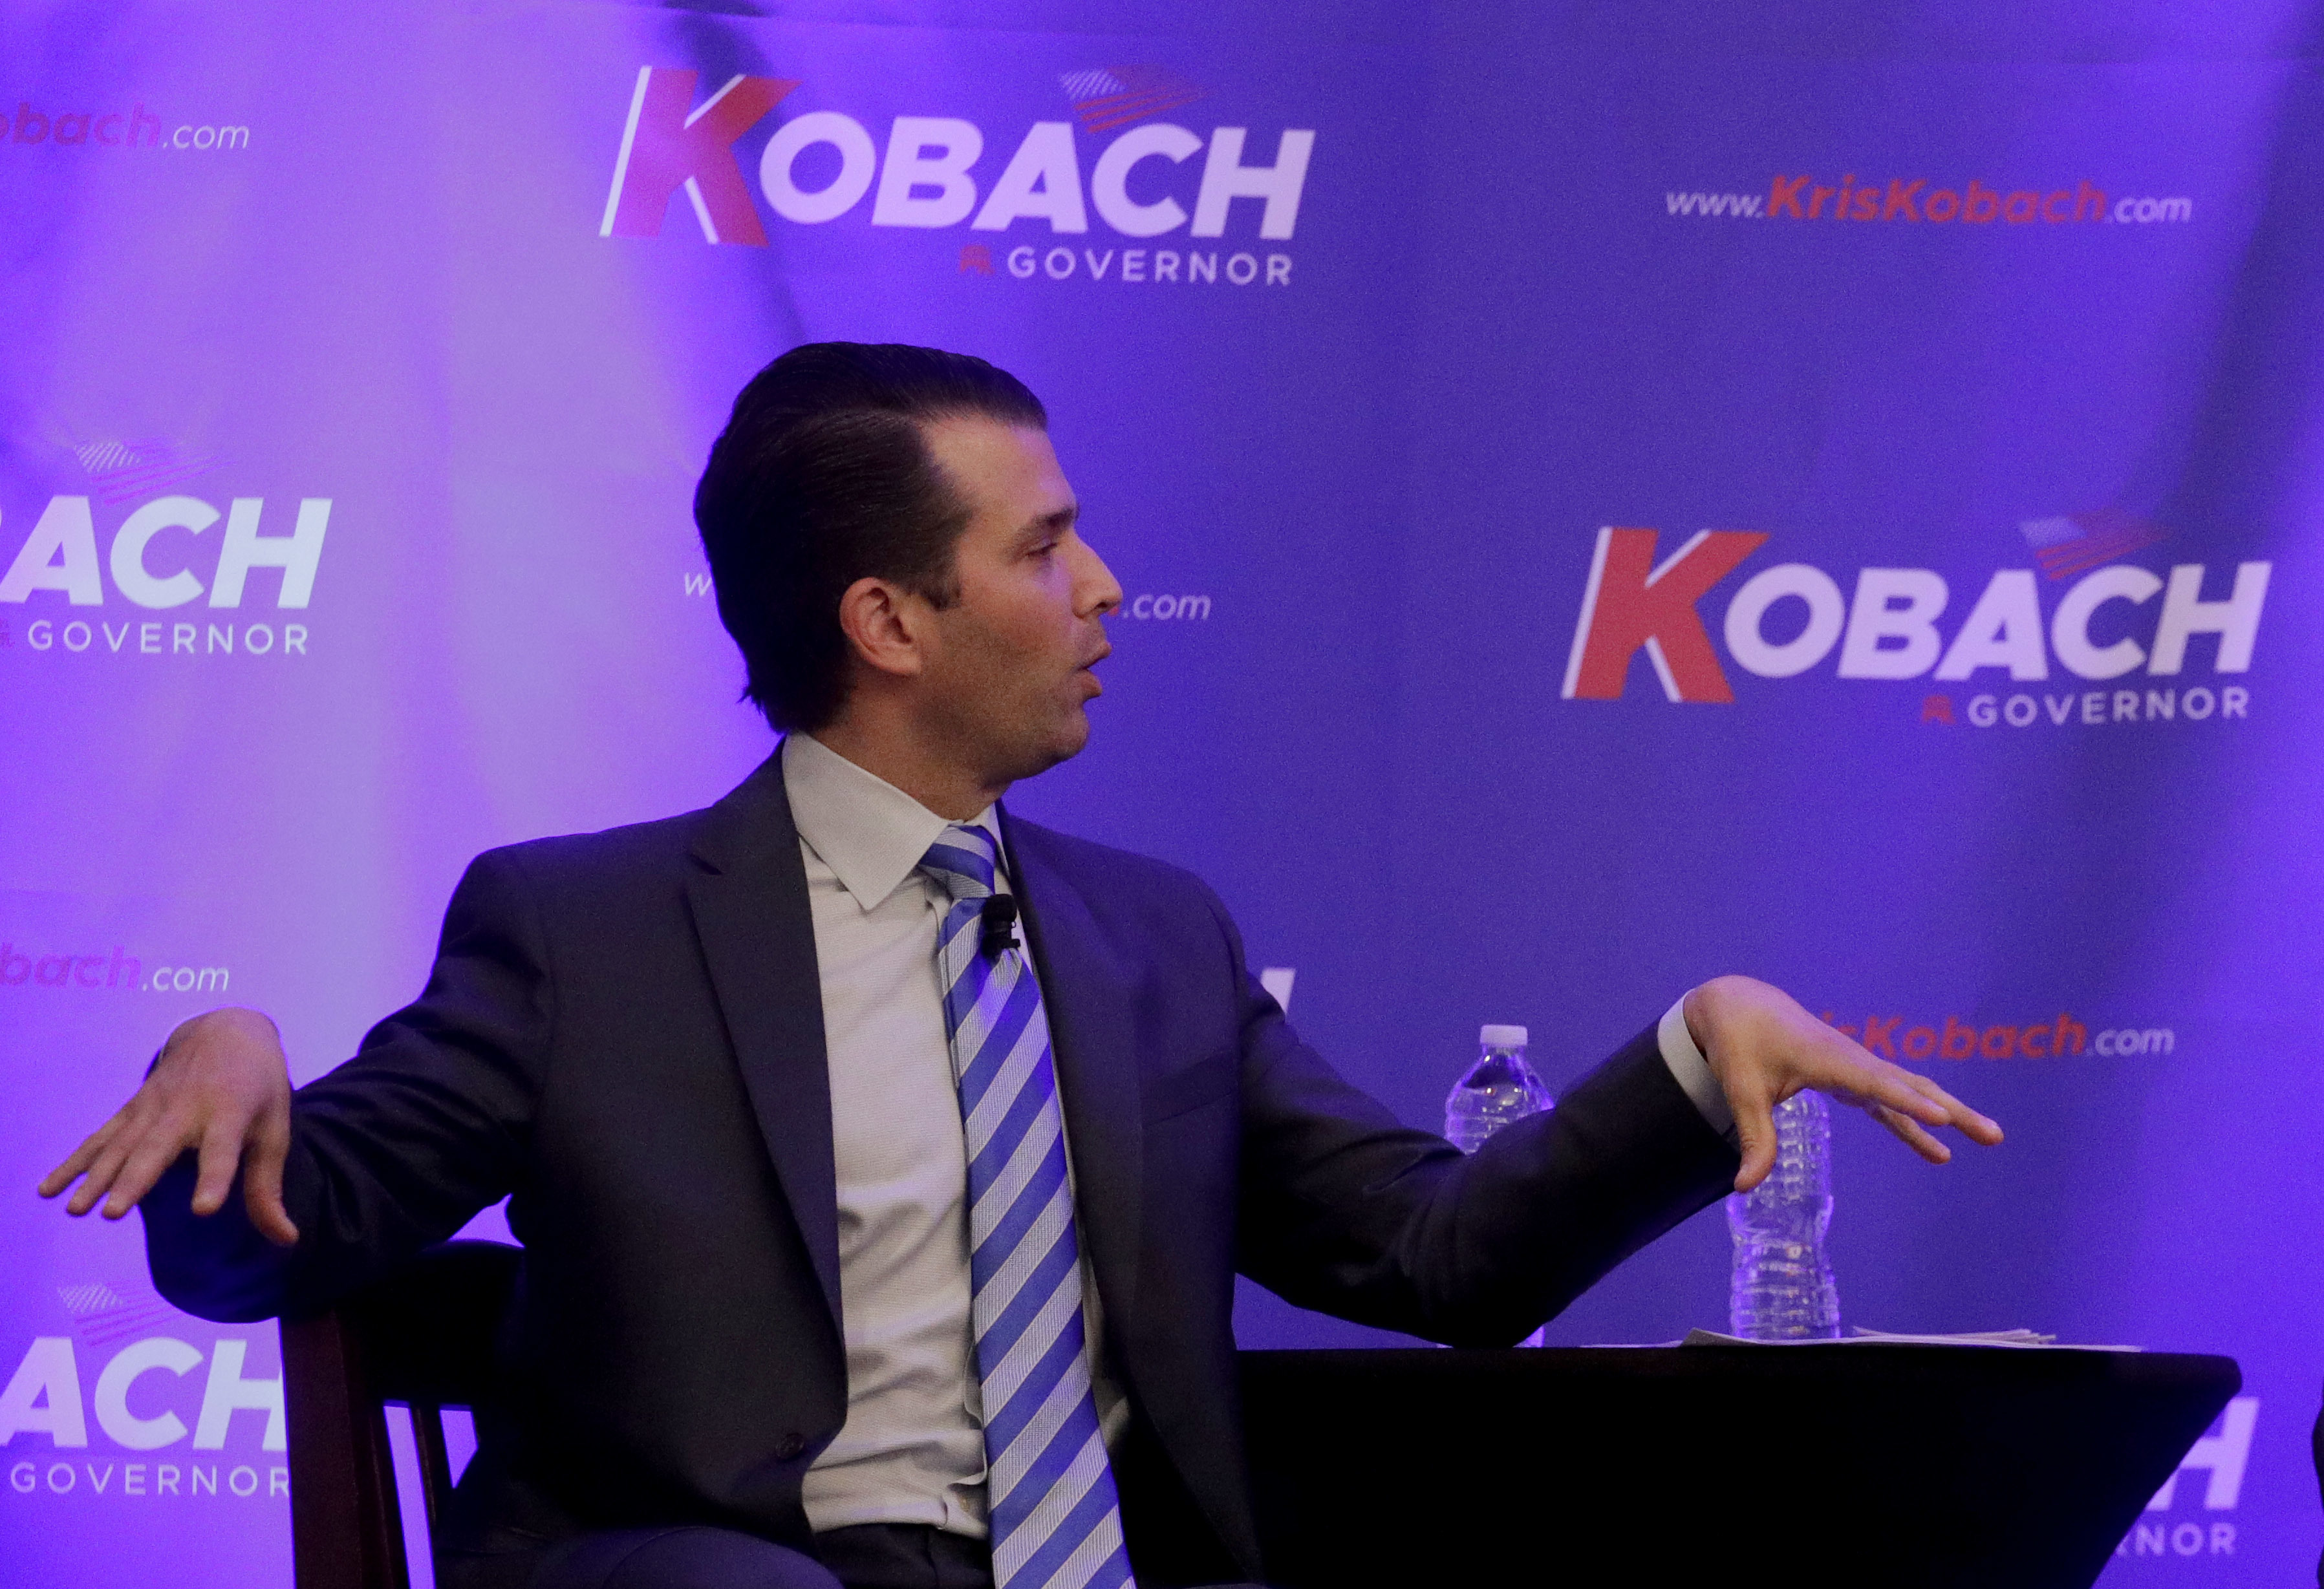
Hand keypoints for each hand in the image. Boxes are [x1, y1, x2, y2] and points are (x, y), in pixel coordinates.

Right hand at [37, 1007, 299, 1245]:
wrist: (227, 1031)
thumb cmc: (258, 1089)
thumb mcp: (275, 1131)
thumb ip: (269, 1188)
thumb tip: (287, 1239)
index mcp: (230, 1113)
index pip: (223, 1150)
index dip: (215, 1178)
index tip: (203, 1209)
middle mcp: (187, 1109)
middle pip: (158, 1148)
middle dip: (135, 1180)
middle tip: (111, 1213)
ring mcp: (153, 1107)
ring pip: (121, 1145)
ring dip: (96, 1177)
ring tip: (76, 1210)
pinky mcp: (132, 1109)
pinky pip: (100, 1138)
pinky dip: (75, 1162)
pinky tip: (49, 1188)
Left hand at [1685, 975, 2003, 1191]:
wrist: (1743, 1006)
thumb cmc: (1742, 1045)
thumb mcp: (1741, 1090)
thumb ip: (1753, 1137)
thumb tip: (1744, 1187)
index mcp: (1828, 1058)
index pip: (1874, 1083)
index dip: (1907, 1102)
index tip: (1942, 1120)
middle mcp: (1853, 1060)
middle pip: (1910, 1087)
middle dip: (1952, 1110)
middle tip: (1993, 1134)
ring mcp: (1859, 1068)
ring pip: (1911, 1091)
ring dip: (1949, 1113)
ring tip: (1990, 1138)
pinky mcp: (1855, 1078)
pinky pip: (1894, 1101)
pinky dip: (1915, 1123)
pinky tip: (1938, 1152)